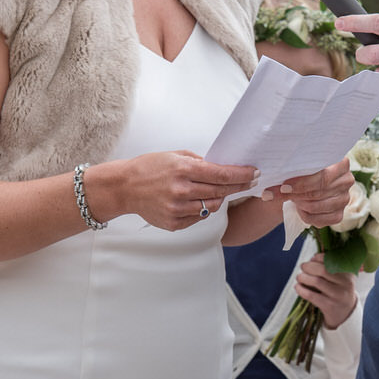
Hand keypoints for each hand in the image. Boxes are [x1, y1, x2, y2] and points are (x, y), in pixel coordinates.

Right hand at [113, 150, 257, 230]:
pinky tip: (199, 200)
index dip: (241, 174)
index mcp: (183, 170)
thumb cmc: (149, 168)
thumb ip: (199, 162)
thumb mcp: (175, 155)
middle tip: (249, 182)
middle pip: (221, 191)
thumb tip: (222, 167)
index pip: (222, 174)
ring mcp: (177, 209)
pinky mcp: (173, 223)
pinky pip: (199, 217)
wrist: (124, 187)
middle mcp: (181, 190)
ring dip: (219, 198)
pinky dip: (203, 209)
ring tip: (218, 190)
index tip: (254, 173)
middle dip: (238, 185)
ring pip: (212, 206)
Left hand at [279, 158, 352, 227]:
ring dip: (300, 205)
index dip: (302, 183)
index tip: (284, 186)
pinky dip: (306, 216)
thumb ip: (289, 170)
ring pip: (317, 207)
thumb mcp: (298, 165)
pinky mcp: (339, 214)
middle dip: (296, 194)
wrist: (304, 184)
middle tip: (281, 193)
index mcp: (341, 162)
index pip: (323, 177)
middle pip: (319, 192)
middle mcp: (347, 180)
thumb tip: (267, 181)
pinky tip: (300, 209)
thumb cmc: (302, 170)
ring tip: (292, 198)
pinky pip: (320, 220)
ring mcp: (345, 199)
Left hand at [295, 253, 356, 328]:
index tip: (312, 259)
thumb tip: (312, 259)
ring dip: (303, 277)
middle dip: (309, 266)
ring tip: (299, 277)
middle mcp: (346, 284)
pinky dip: (301, 290)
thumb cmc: (339, 291)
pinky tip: (297, 287)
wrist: (345, 313)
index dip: (318, 257)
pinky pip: (311, 295)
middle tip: (302, 267)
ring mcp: (338, 296)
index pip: (332, 260)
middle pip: (323, 270)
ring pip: (316, 281)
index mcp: (348, 273)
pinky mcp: (329, 306)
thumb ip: (330, 267)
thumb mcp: (341, 278)